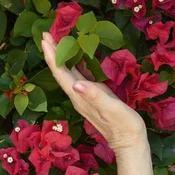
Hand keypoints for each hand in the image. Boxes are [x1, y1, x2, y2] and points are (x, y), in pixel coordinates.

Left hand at [41, 32, 146, 152]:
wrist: (129, 142)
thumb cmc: (123, 125)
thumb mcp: (111, 109)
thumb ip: (94, 96)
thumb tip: (76, 84)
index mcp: (80, 97)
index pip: (61, 74)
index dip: (52, 56)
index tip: (44, 39)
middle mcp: (78, 95)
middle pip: (60, 71)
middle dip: (52, 52)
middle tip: (46, 33)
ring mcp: (85, 96)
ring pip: (69, 73)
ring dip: (62, 57)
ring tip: (57, 40)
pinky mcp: (94, 96)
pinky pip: (80, 76)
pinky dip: (75, 64)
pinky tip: (77, 56)